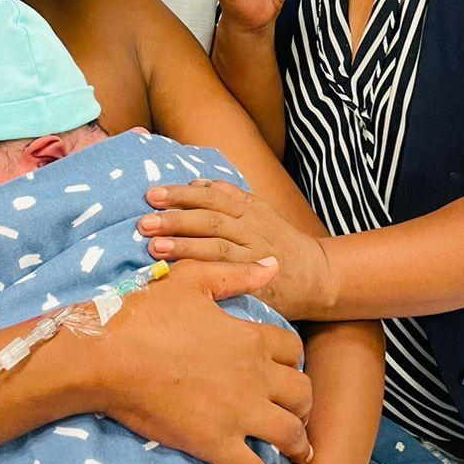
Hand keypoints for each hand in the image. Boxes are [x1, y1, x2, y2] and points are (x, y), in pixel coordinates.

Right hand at [84, 261, 312, 463]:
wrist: (108, 355)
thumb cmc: (146, 313)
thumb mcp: (194, 281)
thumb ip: (237, 275)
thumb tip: (274, 266)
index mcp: (251, 338)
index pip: (292, 349)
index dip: (292, 359)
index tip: (286, 368)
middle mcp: (255, 377)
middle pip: (301, 393)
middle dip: (303, 403)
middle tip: (297, 412)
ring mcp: (238, 413)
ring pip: (289, 434)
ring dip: (299, 445)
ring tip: (301, 454)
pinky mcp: (215, 444)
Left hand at [139, 181, 331, 322]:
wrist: (319, 276)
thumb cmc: (283, 243)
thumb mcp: (262, 212)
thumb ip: (232, 196)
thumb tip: (199, 181)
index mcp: (249, 210)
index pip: (211, 197)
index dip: (181, 195)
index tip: (152, 194)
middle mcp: (252, 229)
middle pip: (210, 219)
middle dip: (175, 219)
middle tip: (144, 220)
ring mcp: (254, 256)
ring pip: (216, 246)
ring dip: (184, 245)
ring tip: (154, 246)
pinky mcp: (258, 281)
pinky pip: (230, 276)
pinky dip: (207, 272)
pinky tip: (183, 274)